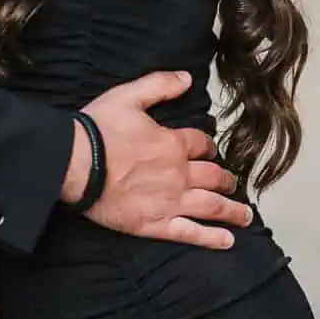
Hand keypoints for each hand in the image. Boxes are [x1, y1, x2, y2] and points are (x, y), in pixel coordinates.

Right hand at [62, 72, 251, 249]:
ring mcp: (171, 201)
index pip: (201, 144)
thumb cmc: (99, 130)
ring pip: (211, 206)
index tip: (209, 150)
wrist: (75, 164)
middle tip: (233, 184)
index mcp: (173, 144)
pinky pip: (191, 233)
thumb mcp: (128, 95)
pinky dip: (212, 238)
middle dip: (226, 180)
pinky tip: (228, 240)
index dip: (207, 146)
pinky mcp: (156, 224)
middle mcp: (179, 174)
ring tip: (244, 215)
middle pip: (213, 177)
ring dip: (232, 210)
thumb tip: (187, 78)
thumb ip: (160, 85)